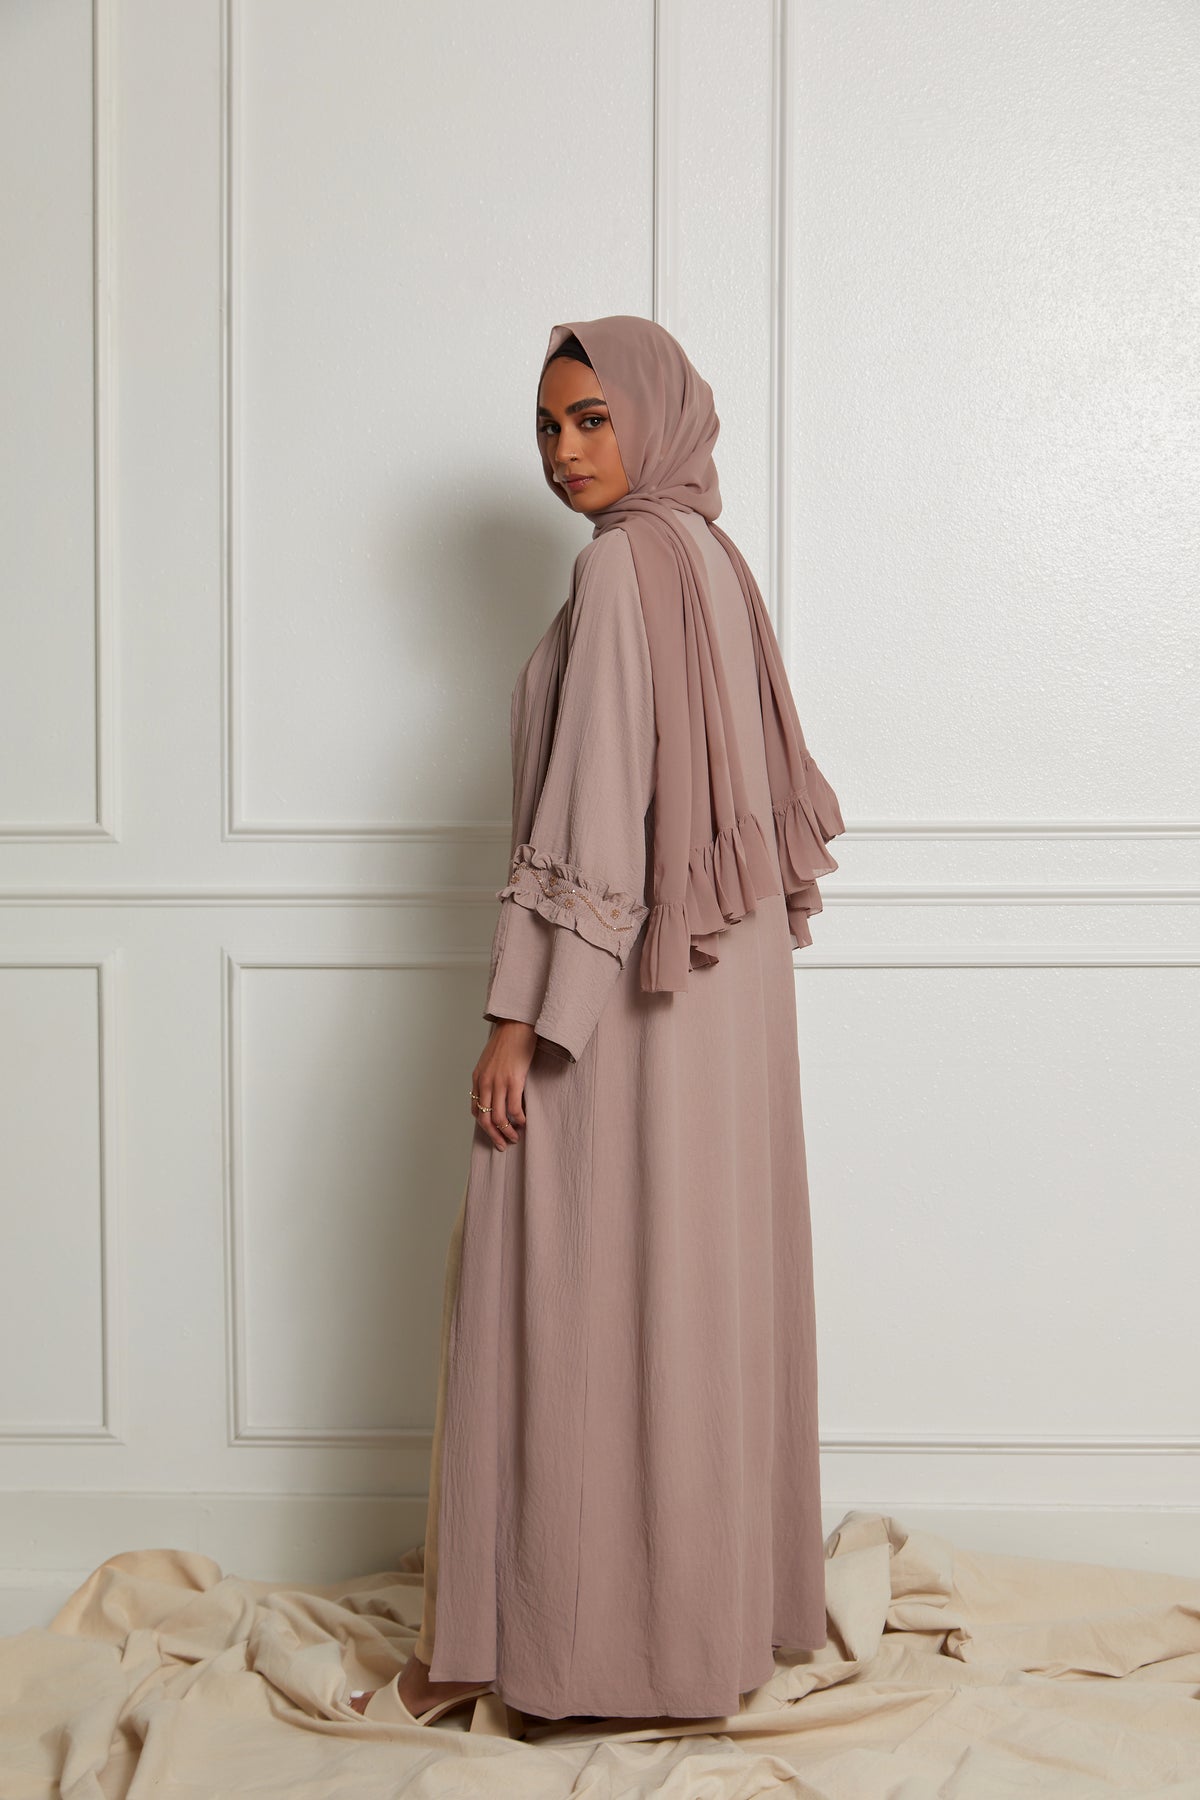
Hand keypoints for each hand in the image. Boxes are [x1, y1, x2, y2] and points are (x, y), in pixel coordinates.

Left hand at [472, 1020, 536, 1149]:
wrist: (516, 1025)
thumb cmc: (507, 1041)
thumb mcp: (490, 1060)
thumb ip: (489, 1076)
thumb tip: (496, 1091)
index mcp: (477, 1078)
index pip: (475, 1109)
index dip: (484, 1125)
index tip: (493, 1132)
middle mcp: (485, 1083)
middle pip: (484, 1119)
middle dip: (493, 1136)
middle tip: (502, 1145)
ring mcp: (498, 1083)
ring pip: (498, 1118)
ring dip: (506, 1132)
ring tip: (515, 1138)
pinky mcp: (514, 1081)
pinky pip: (514, 1108)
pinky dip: (518, 1120)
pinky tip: (524, 1123)